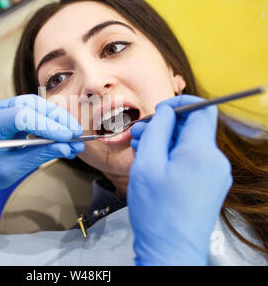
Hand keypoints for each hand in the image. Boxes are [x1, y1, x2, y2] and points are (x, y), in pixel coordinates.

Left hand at [0, 95, 83, 192]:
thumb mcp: (11, 170)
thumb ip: (38, 155)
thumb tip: (66, 147)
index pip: (21, 116)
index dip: (47, 125)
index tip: (67, 137)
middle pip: (31, 105)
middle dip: (57, 119)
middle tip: (76, 134)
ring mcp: (1, 108)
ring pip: (35, 104)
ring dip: (57, 118)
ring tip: (74, 135)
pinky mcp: (10, 110)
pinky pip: (34, 111)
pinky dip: (50, 122)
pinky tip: (63, 134)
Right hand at [128, 95, 232, 265]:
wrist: (171, 251)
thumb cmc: (156, 211)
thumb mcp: (147, 164)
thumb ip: (156, 130)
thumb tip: (166, 111)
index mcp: (201, 152)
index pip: (201, 109)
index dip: (179, 102)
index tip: (159, 109)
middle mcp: (215, 161)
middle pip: (192, 128)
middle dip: (165, 126)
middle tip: (139, 134)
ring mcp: (215, 175)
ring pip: (190, 144)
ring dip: (166, 142)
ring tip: (141, 150)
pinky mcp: (211, 185)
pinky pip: (193, 160)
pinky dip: (173, 156)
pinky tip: (154, 165)